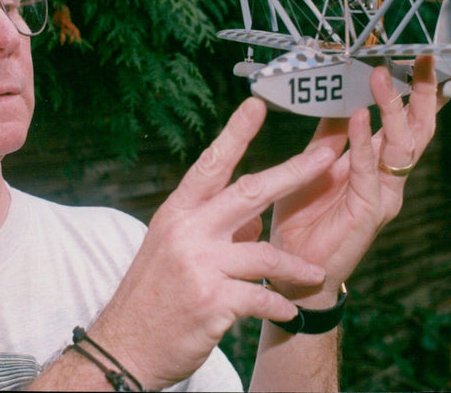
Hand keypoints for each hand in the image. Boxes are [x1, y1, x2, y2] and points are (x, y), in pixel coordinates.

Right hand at [86, 97, 338, 389]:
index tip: (256, 105)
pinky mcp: (211, 302)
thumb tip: (254, 219)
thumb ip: (216, 229)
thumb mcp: (174, 249)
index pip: (211, 165)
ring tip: (317, 272)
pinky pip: (260, 298)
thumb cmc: (152, 295)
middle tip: (327, 156)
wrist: (123, 345)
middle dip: (294, 173)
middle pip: (249, 193)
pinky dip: (278, 305)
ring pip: (265, 253)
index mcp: (178, 213)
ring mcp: (199, 265)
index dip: (235, 134)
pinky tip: (288, 312)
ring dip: (296, 266)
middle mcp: (187, 231)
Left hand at [268, 55, 440, 301]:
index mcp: (376, 164)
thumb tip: (336, 96)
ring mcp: (382, 194)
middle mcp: (387, 177)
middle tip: (421, 59)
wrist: (292, 268)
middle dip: (421, 94)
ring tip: (382, 78)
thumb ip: (327, 134)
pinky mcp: (368, 211)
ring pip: (400, 146)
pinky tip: (357, 118)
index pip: (404, 121)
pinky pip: (368, 172)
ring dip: (392, 110)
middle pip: (416, 130)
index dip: (414, 91)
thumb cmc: (303, 217)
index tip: (415, 59)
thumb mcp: (312, 164)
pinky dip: (363, 144)